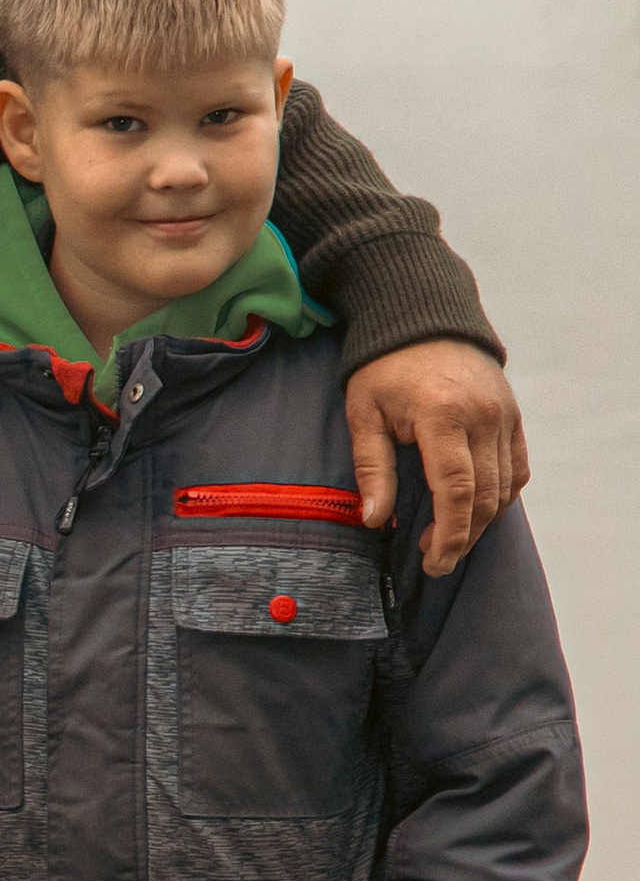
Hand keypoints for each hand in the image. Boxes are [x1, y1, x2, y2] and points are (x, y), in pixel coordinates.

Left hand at [346, 341, 527, 576]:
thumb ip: (371, 468)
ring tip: (448, 540)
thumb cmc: (384, 368)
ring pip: (505, 487)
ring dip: (480, 522)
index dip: (449, 534)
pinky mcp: (514, 416)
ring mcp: (504, 415)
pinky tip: (474, 512)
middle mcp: (483, 417)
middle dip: (463, 538)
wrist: (423, 317)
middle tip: (436, 562)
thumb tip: (373, 520)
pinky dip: (501, 496)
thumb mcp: (363, 413)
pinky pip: (517, 468)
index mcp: (443, 416)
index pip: (456, 490)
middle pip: (485, 496)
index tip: (434, 563)